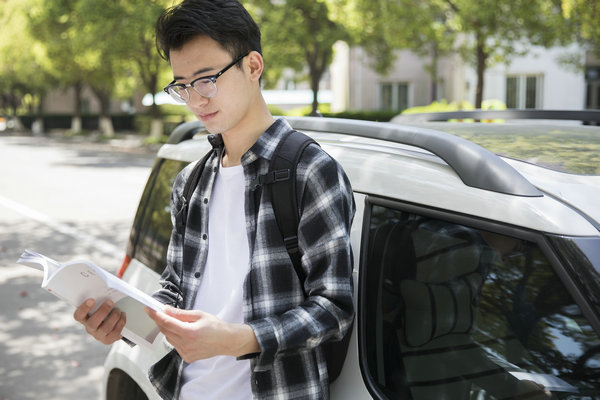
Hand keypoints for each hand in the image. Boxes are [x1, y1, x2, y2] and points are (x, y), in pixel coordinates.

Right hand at [73, 299, 125, 344]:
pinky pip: (115, 333)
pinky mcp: (108, 340)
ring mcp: (98, 335)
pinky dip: (121, 323)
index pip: (78, 315)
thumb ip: (101, 297)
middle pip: (92, 323)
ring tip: (118, 310)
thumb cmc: (105, 309)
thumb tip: (110, 285)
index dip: (83, 308)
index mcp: (84, 318)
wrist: (114, 321)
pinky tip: (123, 316)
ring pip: (105, 328)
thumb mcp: (101, 303)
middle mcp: (89, 328)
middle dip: (103, 311)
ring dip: (114, 317)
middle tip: (110, 302)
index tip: (92, 300)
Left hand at [145, 306, 259, 362]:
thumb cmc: (216, 327)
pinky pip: (176, 346)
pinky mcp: (187, 357)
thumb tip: (167, 310)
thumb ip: (181, 314)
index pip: (166, 322)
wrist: (226, 341)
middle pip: (165, 331)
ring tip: (179, 323)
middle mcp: (186, 344)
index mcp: (189, 332)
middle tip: (160, 312)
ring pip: (169, 339)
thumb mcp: (199, 315)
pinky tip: (185, 333)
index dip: (156, 315)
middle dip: (161, 321)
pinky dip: (176, 338)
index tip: (149, 309)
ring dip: (169, 330)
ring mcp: (186, 353)